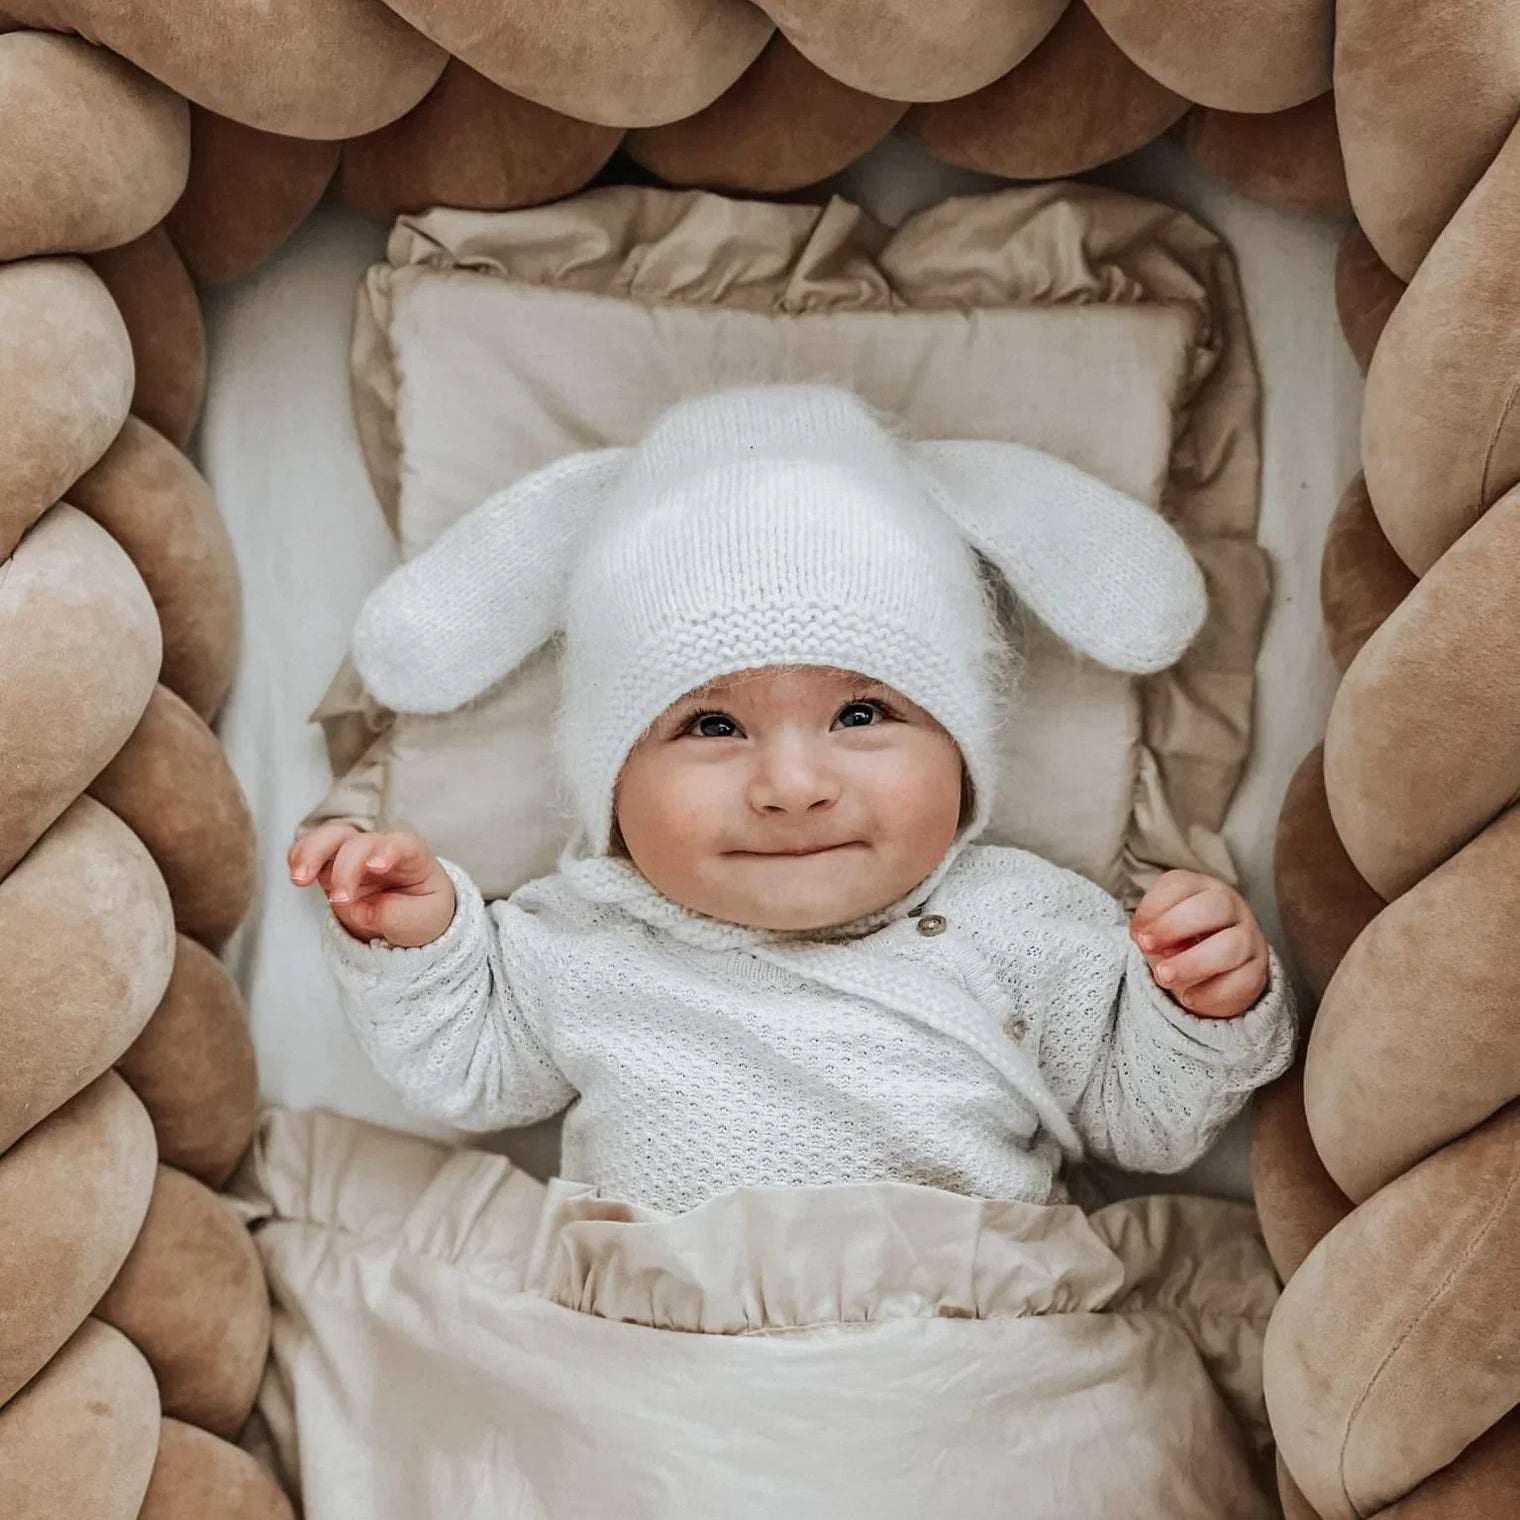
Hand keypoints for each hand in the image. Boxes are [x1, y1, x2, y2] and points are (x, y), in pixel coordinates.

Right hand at [288, 822, 454, 947]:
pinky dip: (299, 855)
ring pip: (331, 837)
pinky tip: (294, 871)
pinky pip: (311, 850)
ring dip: (312, 853)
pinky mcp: (331, 864)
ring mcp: (353, 854)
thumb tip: (359, 910)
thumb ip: (395, 916)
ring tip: (299, 879)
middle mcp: (380, 848)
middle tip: (339, 900)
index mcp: (413, 856)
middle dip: (345, 867)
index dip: (388, 850)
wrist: (408, 914)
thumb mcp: (421, 920)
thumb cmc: (420, 909)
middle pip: (360, 842)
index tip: (375, 867)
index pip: (402, 844)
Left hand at [1129, 870, 1267, 1018]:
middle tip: (1145, 947)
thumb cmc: (1178, 942)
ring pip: (1232, 945)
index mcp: (1200, 888)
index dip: (1153, 908)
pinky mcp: (1258, 971)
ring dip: (1192, 962)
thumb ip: (1152, 932)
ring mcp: (1249, 937)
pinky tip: (1188, 999)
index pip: (1179, 885)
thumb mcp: (1159, 933)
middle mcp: (1230, 906)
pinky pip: (1242, 981)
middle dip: (1174, 926)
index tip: (1135, 933)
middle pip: (1213, 906)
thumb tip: (1148, 940)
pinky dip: (1211, 993)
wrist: (1211, 974)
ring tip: (1163, 977)